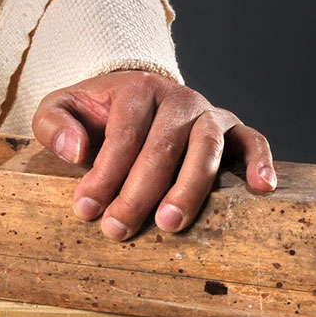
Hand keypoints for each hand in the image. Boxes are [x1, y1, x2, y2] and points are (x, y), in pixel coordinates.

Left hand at [31, 70, 274, 239]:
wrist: (135, 95)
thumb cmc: (96, 112)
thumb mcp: (62, 107)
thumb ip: (54, 123)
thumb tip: (75, 152)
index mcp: (137, 88)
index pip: (123, 135)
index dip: (104, 173)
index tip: (85, 209)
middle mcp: (178, 98)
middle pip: (162, 147)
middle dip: (138, 192)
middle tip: (118, 228)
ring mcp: (208, 113)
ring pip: (206, 148)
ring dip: (189, 187)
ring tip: (170, 222)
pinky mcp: (231, 129)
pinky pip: (252, 141)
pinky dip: (261, 162)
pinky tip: (261, 188)